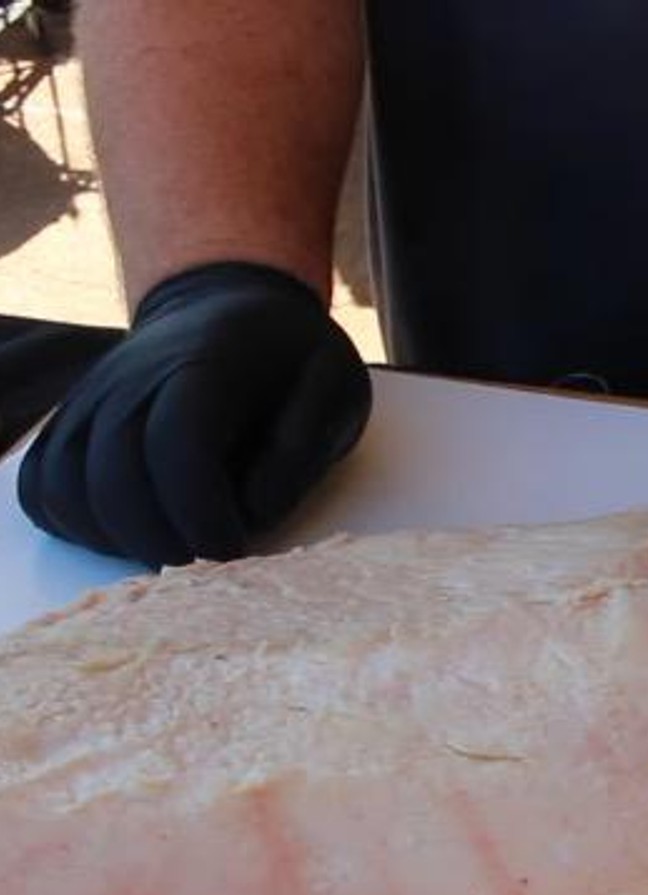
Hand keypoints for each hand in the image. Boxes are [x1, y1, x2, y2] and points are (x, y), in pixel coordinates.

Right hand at [18, 262, 370, 567]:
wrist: (230, 305)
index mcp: (204, 365)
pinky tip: (129, 535)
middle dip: (159, 541)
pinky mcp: (69, 423)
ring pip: (65, 486)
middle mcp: (130, 379)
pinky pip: (42, 485)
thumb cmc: (291, 355)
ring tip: (172, 553)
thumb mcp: (335, 385)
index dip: (200, 514)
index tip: (233, 552)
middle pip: (112, 475)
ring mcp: (90, 400)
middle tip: (205, 566)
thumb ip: (303, 446)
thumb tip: (253, 512)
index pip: (176, 446)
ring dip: (114, 539)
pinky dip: (75, 524)